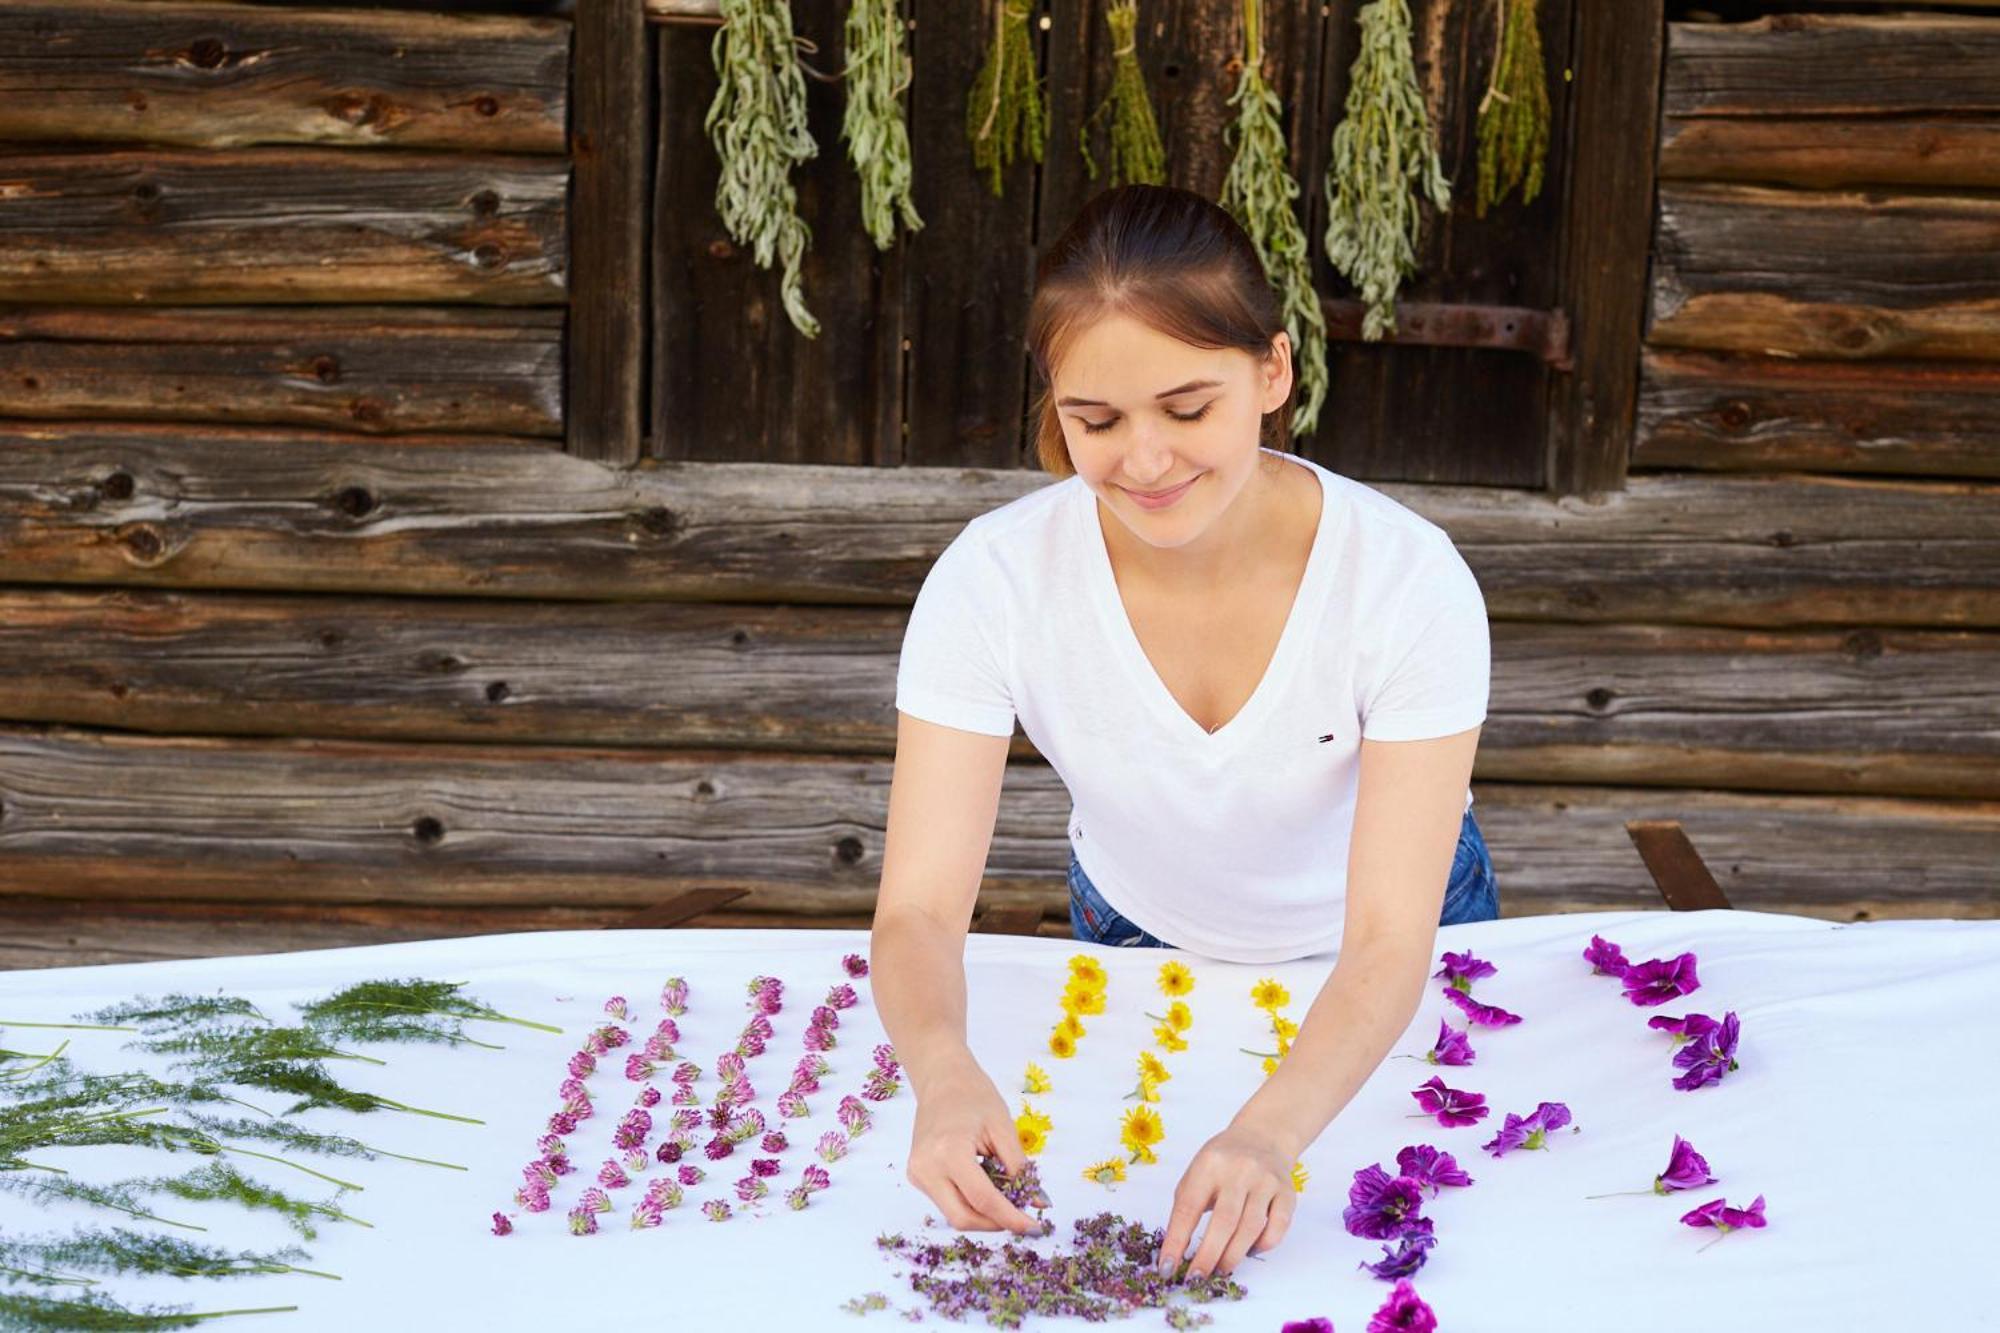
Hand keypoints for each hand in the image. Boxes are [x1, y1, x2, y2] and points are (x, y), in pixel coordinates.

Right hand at [904, 1054, 1043, 1235]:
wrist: (941, 1078)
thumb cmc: (974, 1095)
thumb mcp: (1003, 1128)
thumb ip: (1020, 1168)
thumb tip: (1038, 1203)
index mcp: (948, 1152)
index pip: (983, 1200)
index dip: (1011, 1218)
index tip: (1035, 1227)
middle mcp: (926, 1168)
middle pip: (963, 1218)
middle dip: (996, 1223)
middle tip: (1022, 1217)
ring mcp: (917, 1174)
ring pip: (954, 1214)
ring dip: (984, 1215)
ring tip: (1006, 1198)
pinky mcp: (916, 1176)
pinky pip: (947, 1202)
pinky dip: (970, 1203)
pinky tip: (986, 1187)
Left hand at [1155, 1122, 1297, 1278]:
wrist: (1262, 1137)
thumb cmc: (1221, 1163)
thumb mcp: (1196, 1173)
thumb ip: (1186, 1207)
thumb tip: (1176, 1253)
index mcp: (1208, 1164)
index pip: (1188, 1208)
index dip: (1176, 1241)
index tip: (1167, 1268)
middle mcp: (1239, 1170)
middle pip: (1224, 1221)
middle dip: (1207, 1256)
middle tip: (1196, 1279)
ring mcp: (1266, 1180)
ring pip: (1251, 1228)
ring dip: (1233, 1256)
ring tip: (1219, 1270)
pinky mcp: (1287, 1192)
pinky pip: (1277, 1228)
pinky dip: (1263, 1246)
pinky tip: (1249, 1251)